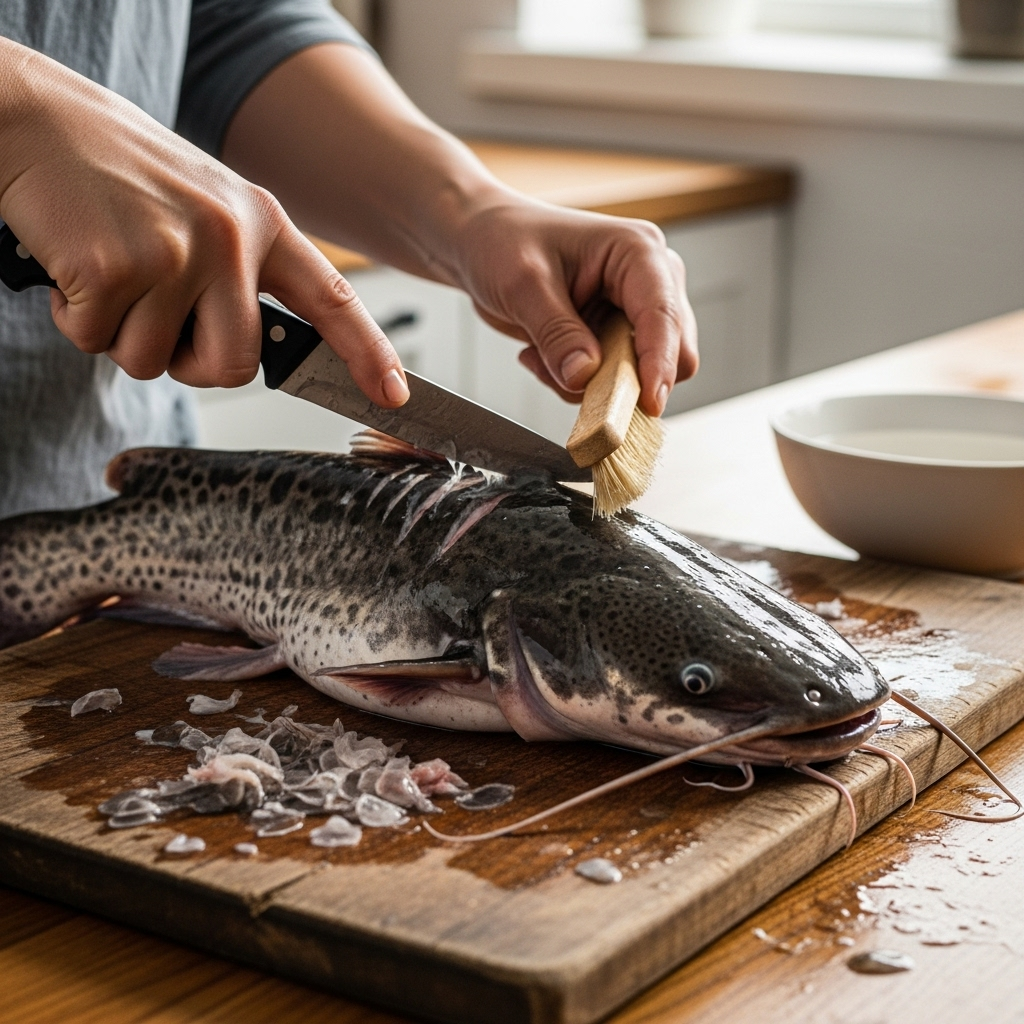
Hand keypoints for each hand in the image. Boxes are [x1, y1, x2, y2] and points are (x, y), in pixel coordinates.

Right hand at [0, 38, 407, 404]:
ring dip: (120, 334)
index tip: (394, 395)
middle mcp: (231, 238)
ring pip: (155, 361)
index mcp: (262, 223)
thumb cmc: (117, 172)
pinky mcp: (116, 269)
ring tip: (106, 268)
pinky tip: (72, 264)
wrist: (33, 116)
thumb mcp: (204, 208)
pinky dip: (75, 318)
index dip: (368, 353)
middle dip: (190, 363)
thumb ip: (237, 274)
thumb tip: (244, 352)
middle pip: (235, 366)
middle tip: (153, 315)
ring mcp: (176, 253)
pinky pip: (98, 342)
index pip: (333, 300)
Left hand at [450, 195, 697, 415]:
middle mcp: (648, 282)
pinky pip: (611, 383)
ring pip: (640, 376)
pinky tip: (542, 354)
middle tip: (566, 376)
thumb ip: (556, 333)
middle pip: (672, 353)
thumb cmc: (503, 241)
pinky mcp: (614, 338)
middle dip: (623, 378)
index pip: (664, 315)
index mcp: (637, 252)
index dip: (659, 364)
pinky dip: (576, 383)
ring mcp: (633, 313)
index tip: (648, 403)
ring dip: (590, 383)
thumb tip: (584, 377)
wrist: (481, 242)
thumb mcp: (522, 284)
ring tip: (540, 354)